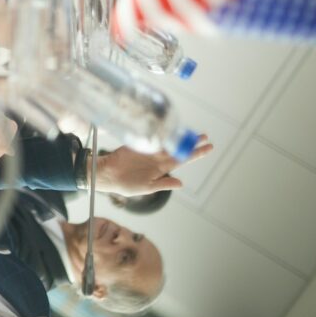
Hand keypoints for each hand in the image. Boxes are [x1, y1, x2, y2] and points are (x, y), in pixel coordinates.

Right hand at [95, 134, 213, 195]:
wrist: (107, 174)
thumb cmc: (125, 184)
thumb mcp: (147, 187)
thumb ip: (163, 184)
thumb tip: (181, 183)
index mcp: (161, 169)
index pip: (182, 159)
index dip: (195, 153)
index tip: (208, 148)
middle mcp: (158, 158)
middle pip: (178, 148)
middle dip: (191, 143)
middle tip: (205, 137)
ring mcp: (149, 150)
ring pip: (168, 141)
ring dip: (180, 136)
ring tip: (193, 133)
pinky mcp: (139, 144)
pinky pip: (153, 137)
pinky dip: (163, 133)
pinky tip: (172, 129)